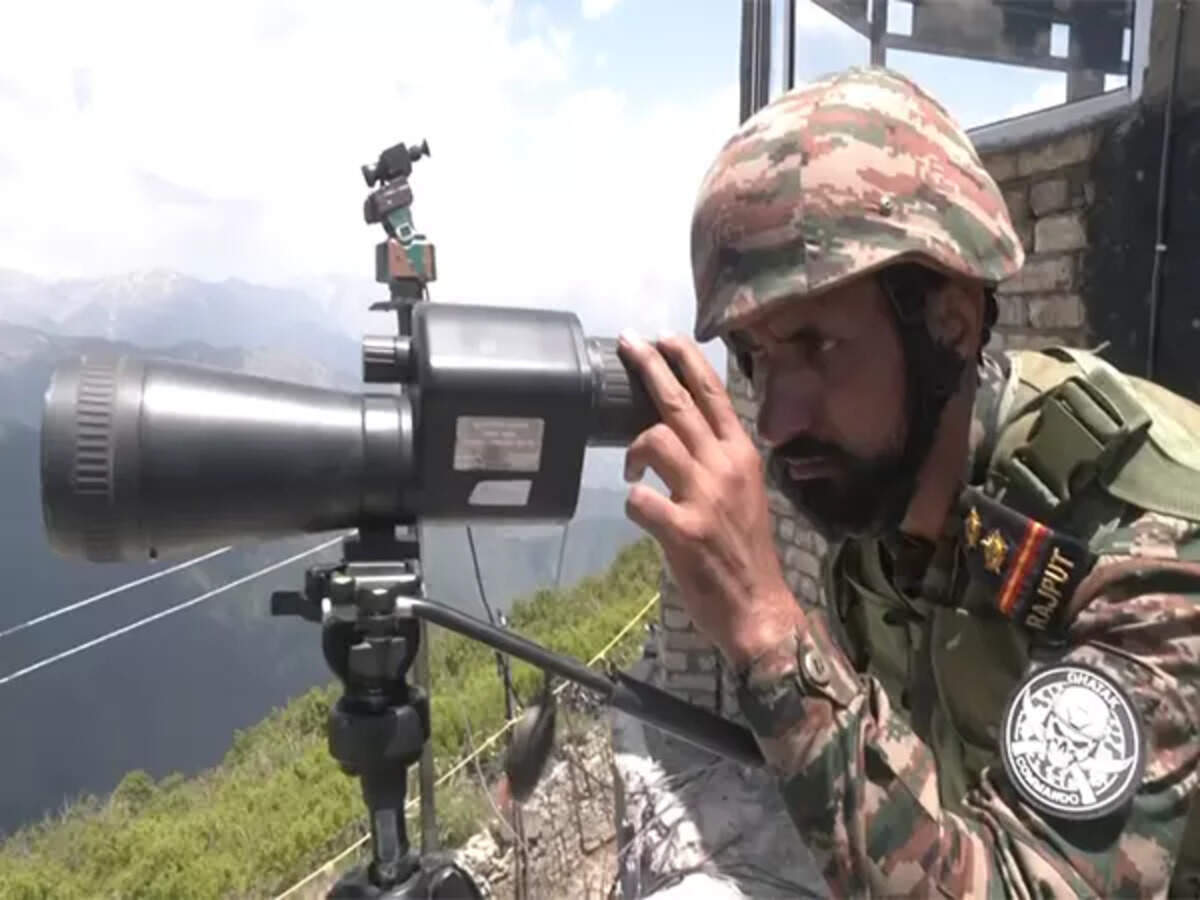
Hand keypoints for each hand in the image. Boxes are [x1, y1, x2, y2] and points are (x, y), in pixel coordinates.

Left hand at [618, 331, 802, 665]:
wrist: (759, 607)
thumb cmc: (745, 551)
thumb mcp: (744, 492)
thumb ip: (718, 460)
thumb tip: (683, 432)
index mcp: (742, 456)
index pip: (714, 395)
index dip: (687, 361)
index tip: (664, 337)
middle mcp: (725, 468)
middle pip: (680, 404)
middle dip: (650, 368)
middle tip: (628, 344)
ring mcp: (705, 498)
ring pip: (656, 440)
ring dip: (634, 449)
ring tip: (632, 466)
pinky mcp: (683, 530)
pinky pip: (640, 499)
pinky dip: (634, 502)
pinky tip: (642, 513)